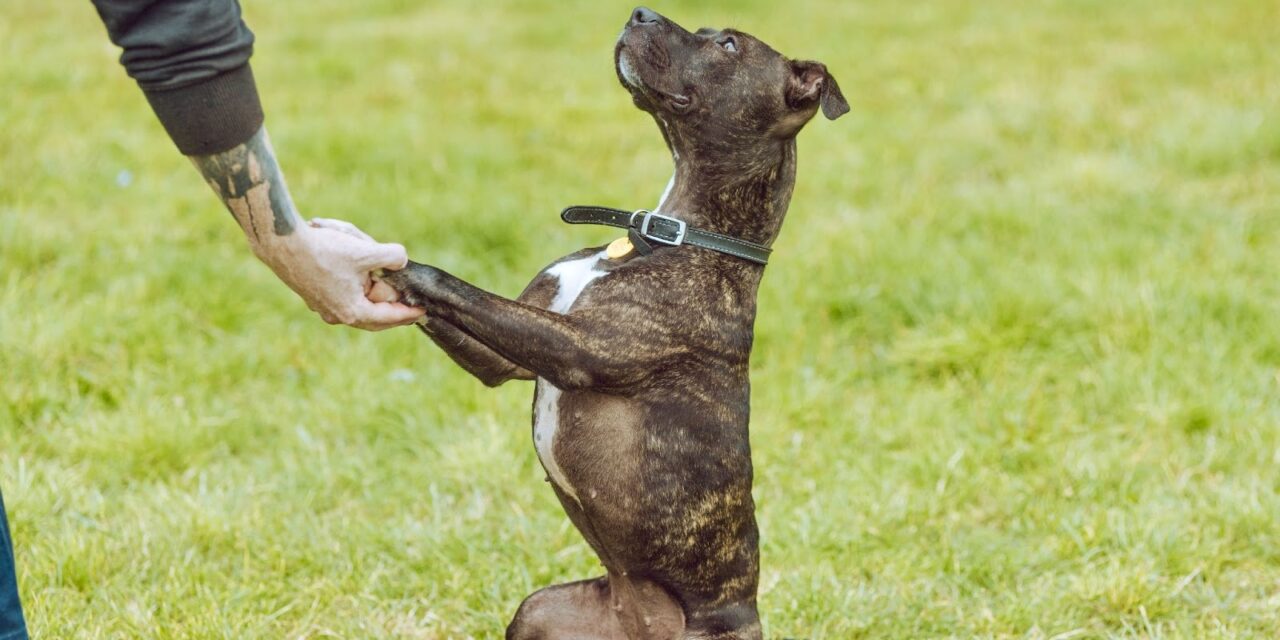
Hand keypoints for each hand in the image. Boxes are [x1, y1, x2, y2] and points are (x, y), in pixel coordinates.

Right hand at [254, 218, 424, 329]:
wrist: (282, 243)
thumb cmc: (324, 250)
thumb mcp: (365, 251)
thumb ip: (392, 257)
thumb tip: (402, 261)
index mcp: (352, 311)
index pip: (388, 317)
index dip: (408, 313)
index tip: (423, 311)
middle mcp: (336, 315)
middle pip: (373, 319)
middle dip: (393, 313)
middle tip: (411, 310)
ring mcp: (323, 307)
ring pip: (357, 308)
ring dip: (374, 302)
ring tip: (390, 297)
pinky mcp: (314, 295)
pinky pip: (344, 299)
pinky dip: (358, 294)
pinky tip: (364, 283)